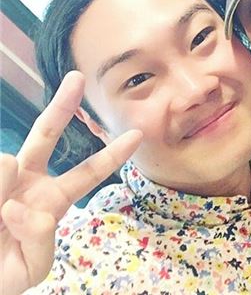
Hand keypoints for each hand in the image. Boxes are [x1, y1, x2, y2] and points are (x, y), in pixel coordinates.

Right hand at [0, 71, 141, 294]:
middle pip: (48, 133)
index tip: (137, 134)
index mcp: (52, 199)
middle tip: (77, 77)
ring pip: (7, 163)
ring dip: (2, 194)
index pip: (88, 173)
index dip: (112, 154)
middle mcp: (28, 180)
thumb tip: (23, 206)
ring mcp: (2, 177)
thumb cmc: (2, 271)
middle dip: (63, 105)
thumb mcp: (30, 268)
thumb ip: (39, 242)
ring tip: (1, 219)